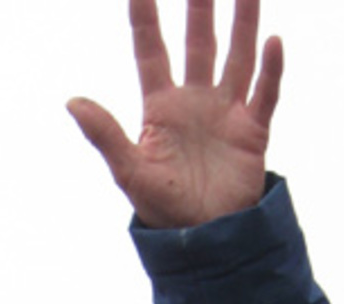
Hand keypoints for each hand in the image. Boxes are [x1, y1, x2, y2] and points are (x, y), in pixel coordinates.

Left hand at [69, 0, 281, 227]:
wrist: (203, 239)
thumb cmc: (162, 210)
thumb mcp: (129, 172)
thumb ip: (105, 135)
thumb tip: (72, 102)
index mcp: (161, 108)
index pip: (150, 52)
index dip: (145, 19)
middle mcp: (194, 102)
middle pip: (197, 44)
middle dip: (200, 7)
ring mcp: (225, 113)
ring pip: (236, 57)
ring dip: (243, 23)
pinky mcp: (252, 131)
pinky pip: (264, 93)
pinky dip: (270, 70)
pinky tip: (272, 42)